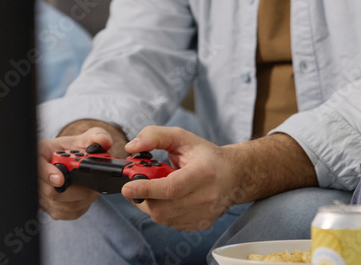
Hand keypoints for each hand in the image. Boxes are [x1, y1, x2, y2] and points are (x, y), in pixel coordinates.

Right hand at [38, 126, 113, 219]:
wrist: (72, 161)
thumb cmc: (76, 148)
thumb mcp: (87, 137)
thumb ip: (97, 136)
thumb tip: (105, 142)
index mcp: (41, 154)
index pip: (38, 168)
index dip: (48, 174)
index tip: (60, 179)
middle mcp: (37, 177)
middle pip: (52, 192)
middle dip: (77, 188)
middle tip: (92, 183)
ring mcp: (42, 196)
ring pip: (62, 205)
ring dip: (82, 198)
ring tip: (92, 186)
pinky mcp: (51, 209)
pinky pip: (67, 213)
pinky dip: (81, 206)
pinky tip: (86, 195)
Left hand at [119, 126, 242, 230]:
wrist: (234, 174)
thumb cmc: (206, 155)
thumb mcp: (182, 137)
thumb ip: (155, 136)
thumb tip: (131, 147)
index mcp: (204, 172)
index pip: (172, 187)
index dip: (147, 188)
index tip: (127, 187)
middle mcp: (206, 196)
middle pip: (163, 207)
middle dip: (144, 196)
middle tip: (140, 184)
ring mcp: (204, 213)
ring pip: (163, 217)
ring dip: (153, 204)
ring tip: (160, 189)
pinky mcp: (201, 224)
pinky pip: (171, 223)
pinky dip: (164, 211)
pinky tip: (172, 199)